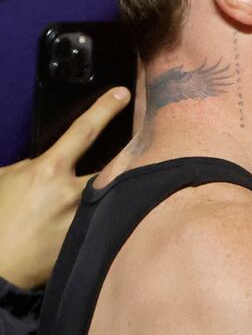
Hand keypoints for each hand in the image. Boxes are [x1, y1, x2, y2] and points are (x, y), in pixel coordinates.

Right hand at [0, 88, 129, 288]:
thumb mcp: (4, 182)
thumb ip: (29, 167)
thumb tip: (46, 160)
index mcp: (48, 172)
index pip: (83, 131)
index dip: (104, 109)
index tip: (122, 94)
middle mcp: (73, 193)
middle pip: (118, 164)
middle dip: (135, 153)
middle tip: (154, 139)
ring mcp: (85, 218)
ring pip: (118, 192)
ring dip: (126, 186)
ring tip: (145, 181)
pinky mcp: (90, 241)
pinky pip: (110, 220)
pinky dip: (116, 214)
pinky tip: (128, 215)